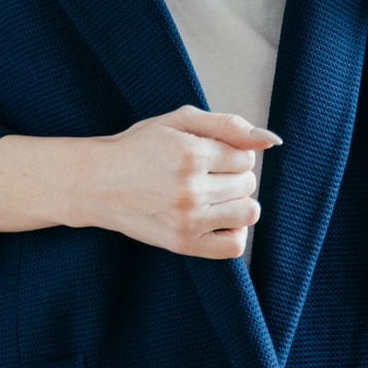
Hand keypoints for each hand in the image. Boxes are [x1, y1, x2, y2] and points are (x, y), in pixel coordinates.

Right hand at [74, 105, 280, 259]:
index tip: (210, 154)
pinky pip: (234, 246)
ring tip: (212, 194)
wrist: (97, 182)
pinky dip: (233, 231)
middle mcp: (190, 189)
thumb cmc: (138, 147)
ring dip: (236, 201)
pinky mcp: (183, 244)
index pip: (246, 157)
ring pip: (248, 212)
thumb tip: (270, 139)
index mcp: (190, 153)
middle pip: (248, 183)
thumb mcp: (178, 121)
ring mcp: (187, 220)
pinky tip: (216, 218)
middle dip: (233, 175)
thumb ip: (226, 125)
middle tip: (205, 173)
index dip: (232, 154)